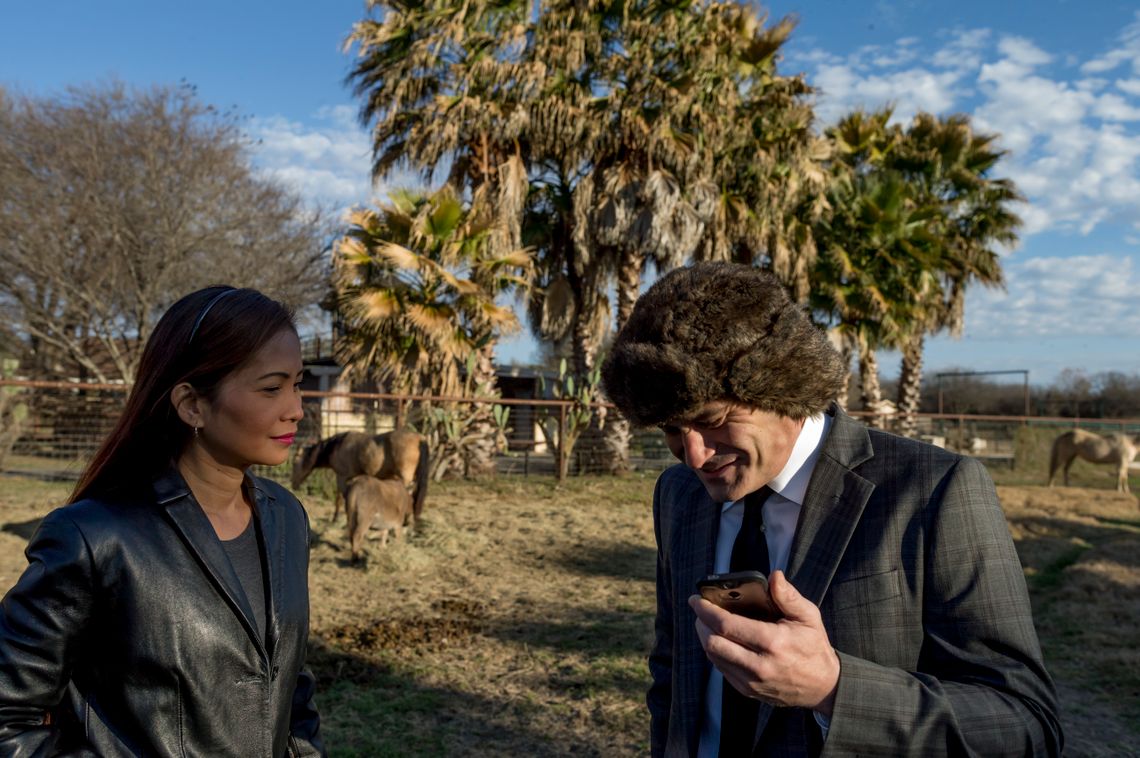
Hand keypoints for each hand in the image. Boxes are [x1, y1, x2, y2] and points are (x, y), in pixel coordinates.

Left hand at [689, 570, 838, 715]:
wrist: (823, 686)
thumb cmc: (814, 646)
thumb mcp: (808, 616)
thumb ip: (789, 596)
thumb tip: (774, 576)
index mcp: (773, 642)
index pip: (727, 625)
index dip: (706, 610)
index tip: (696, 599)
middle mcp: (759, 665)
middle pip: (713, 643)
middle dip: (700, 623)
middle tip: (699, 609)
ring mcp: (752, 682)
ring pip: (713, 657)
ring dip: (704, 637)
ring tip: (706, 622)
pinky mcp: (748, 691)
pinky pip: (721, 669)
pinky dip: (715, 652)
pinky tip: (719, 639)